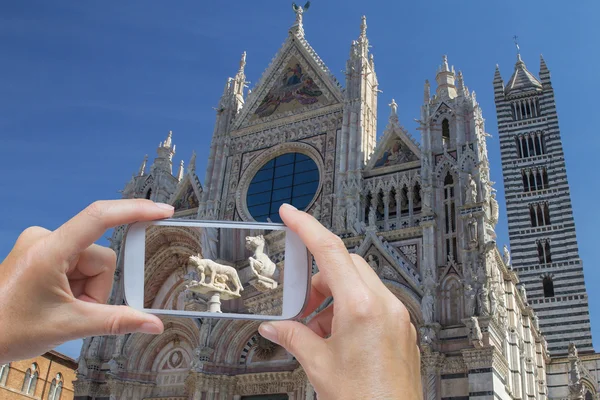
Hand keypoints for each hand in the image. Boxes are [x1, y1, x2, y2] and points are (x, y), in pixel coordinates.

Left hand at [0, 199, 173, 362]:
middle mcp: (45, 239)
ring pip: (90, 263)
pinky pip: (78, 264)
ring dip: (88, 289)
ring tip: (66, 309)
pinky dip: (79, 285)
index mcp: (49, 250)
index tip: (162, 211)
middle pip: (100, 257)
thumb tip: (152, 323)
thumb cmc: (9, 329)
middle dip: (98, 287)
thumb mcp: (70, 326)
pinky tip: (61, 301)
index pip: (100, 217)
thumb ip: (117, 321)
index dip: (135, 211)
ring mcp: (42, 245)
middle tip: (79, 309)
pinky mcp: (42, 253)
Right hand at [258, 204, 420, 399]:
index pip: (329, 250)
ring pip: (359, 282)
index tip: (291, 213)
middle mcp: (384, 305)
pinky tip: (335, 334)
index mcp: (361, 307)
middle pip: (346, 264)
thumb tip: (276, 326)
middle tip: (300, 298)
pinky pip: (372, 302)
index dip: (306, 226)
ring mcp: (396, 316)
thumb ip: (293, 337)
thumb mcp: (318, 365)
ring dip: (333, 295)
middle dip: (318, 275)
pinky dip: (349, 308)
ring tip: (316, 326)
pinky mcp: (401, 328)